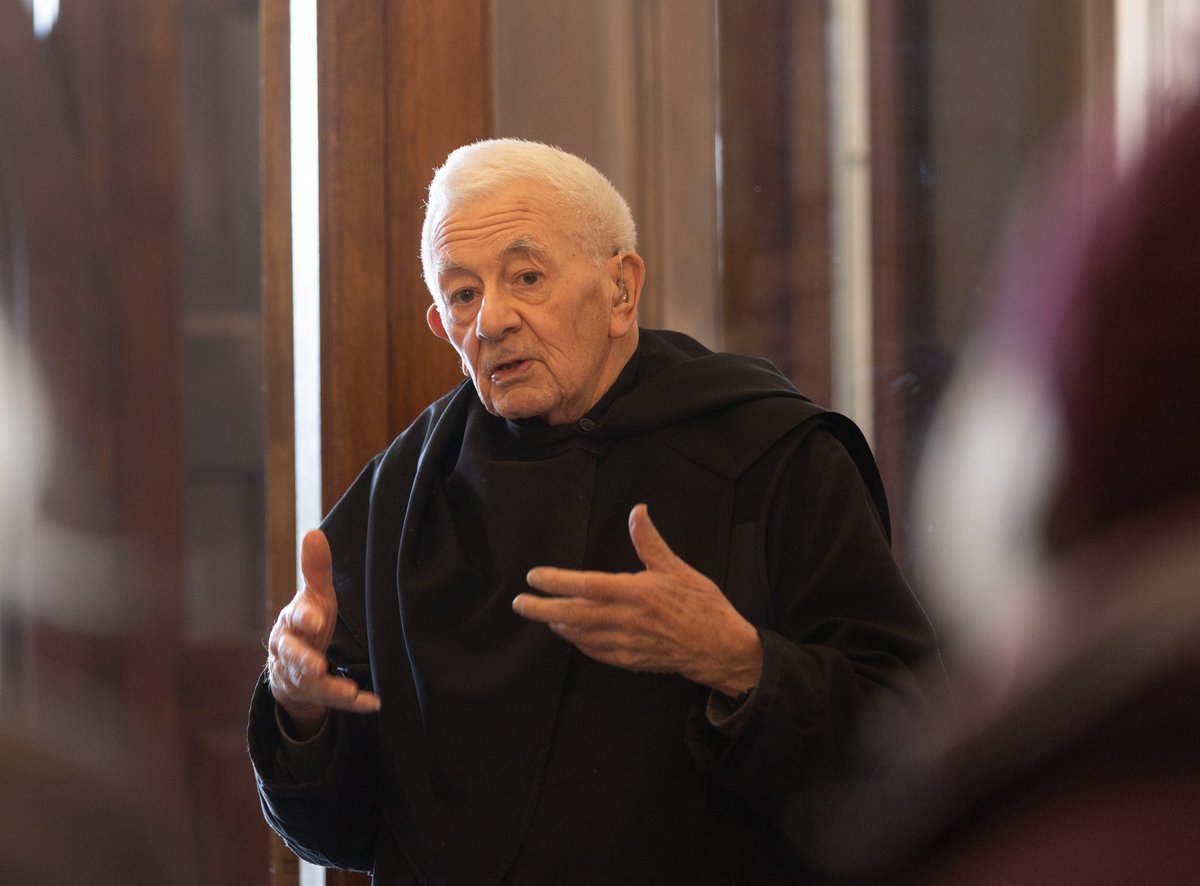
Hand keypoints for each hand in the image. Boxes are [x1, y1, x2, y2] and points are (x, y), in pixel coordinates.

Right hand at [266, 529, 380, 737]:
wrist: (292, 664)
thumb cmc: (308, 622)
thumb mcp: (315, 596)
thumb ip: (316, 569)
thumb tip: (314, 533)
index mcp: (292, 621)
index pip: (295, 617)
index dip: (304, 617)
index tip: (315, 618)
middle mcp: (290, 649)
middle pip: (292, 654)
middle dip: (303, 659)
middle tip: (317, 665)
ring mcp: (299, 675)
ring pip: (311, 682)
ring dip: (330, 688)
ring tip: (350, 692)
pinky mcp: (314, 693)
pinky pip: (332, 700)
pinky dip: (352, 703)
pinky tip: (373, 703)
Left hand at [513, 504, 762, 696]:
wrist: (722, 649)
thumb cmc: (703, 606)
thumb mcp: (678, 568)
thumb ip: (650, 542)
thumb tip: (637, 511)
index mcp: (636, 593)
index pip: (587, 585)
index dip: (557, 581)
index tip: (534, 577)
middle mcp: (626, 620)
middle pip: (573, 615)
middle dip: (541, 610)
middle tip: (518, 604)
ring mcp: (626, 643)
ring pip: (581, 635)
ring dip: (558, 625)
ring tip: (541, 616)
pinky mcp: (630, 660)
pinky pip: (596, 651)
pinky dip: (579, 642)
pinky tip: (571, 634)